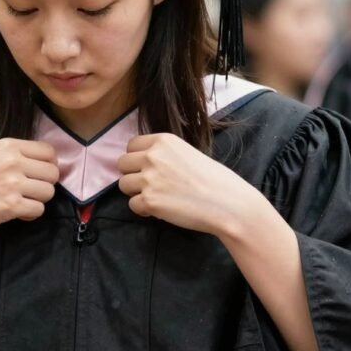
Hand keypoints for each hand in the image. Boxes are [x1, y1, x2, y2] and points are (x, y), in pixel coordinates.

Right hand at [0, 138, 58, 237]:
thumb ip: (16, 156)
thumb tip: (49, 165)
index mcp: (8, 145)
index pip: (49, 151)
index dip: (48, 165)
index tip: (38, 175)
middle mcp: (13, 161)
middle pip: (53, 173)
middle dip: (44, 184)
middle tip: (28, 191)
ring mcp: (12, 183)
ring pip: (49, 192)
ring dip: (37, 200)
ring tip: (20, 201)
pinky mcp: (11, 205)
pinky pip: (39, 210)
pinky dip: (29, 214)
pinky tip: (15, 212)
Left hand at [117, 133, 264, 237]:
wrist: (228, 203)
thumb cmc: (215, 180)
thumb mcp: (188, 153)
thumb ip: (164, 154)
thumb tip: (143, 162)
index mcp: (163, 141)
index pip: (131, 145)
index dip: (137, 158)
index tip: (147, 168)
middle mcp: (152, 156)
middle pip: (122, 164)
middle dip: (132, 175)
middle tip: (150, 185)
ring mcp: (149, 179)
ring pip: (123, 185)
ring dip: (136, 192)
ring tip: (156, 197)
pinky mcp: (149, 201)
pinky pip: (132, 205)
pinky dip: (144, 210)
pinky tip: (161, 209)